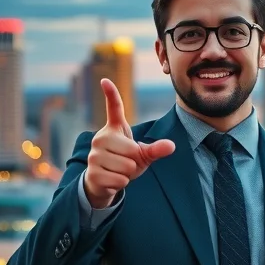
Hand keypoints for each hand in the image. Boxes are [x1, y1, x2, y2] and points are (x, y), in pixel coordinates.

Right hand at [83, 79, 174, 208]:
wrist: (103, 182)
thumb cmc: (124, 163)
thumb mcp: (142, 155)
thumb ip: (155, 149)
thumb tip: (171, 146)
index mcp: (114, 130)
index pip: (114, 109)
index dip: (111, 94)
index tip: (105, 80)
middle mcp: (100, 138)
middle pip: (132, 151)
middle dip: (134, 162)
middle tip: (125, 163)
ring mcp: (94, 155)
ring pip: (126, 167)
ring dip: (128, 174)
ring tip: (118, 171)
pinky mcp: (92, 173)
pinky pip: (119, 180)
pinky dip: (122, 184)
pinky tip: (112, 180)